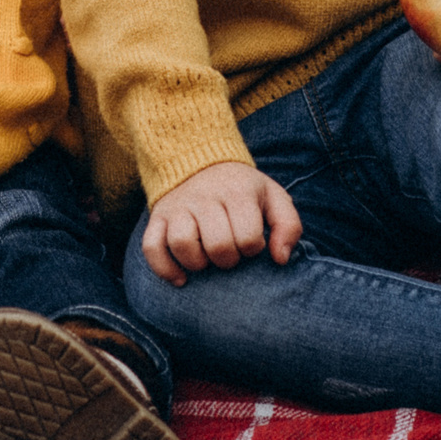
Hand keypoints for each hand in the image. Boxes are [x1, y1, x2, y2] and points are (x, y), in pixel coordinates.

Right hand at [141, 161, 301, 286]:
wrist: (200, 160)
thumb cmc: (242, 189)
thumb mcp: (273, 197)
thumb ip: (288, 226)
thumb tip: (280, 260)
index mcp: (238, 192)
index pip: (248, 238)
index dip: (253, 249)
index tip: (251, 242)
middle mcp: (205, 198)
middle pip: (217, 245)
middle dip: (228, 260)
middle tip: (230, 254)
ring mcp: (178, 207)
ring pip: (182, 244)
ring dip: (197, 264)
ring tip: (207, 261)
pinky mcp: (157, 217)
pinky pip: (152, 247)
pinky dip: (164, 268)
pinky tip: (181, 279)